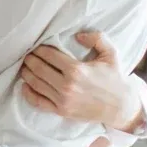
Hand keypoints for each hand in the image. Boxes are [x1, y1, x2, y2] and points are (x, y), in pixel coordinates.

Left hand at [20, 32, 141, 131]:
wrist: (121, 107)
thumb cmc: (115, 79)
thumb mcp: (111, 54)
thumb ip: (96, 38)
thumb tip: (78, 35)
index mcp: (76, 70)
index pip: (49, 55)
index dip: (39, 49)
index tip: (36, 46)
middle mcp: (67, 85)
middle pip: (38, 68)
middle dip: (30, 59)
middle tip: (27, 55)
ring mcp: (62, 100)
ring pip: (35, 84)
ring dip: (27, 73)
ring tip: (25, 66)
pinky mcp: (61, 111)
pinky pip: (38, 102)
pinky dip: (28, 93)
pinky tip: (25, 85)